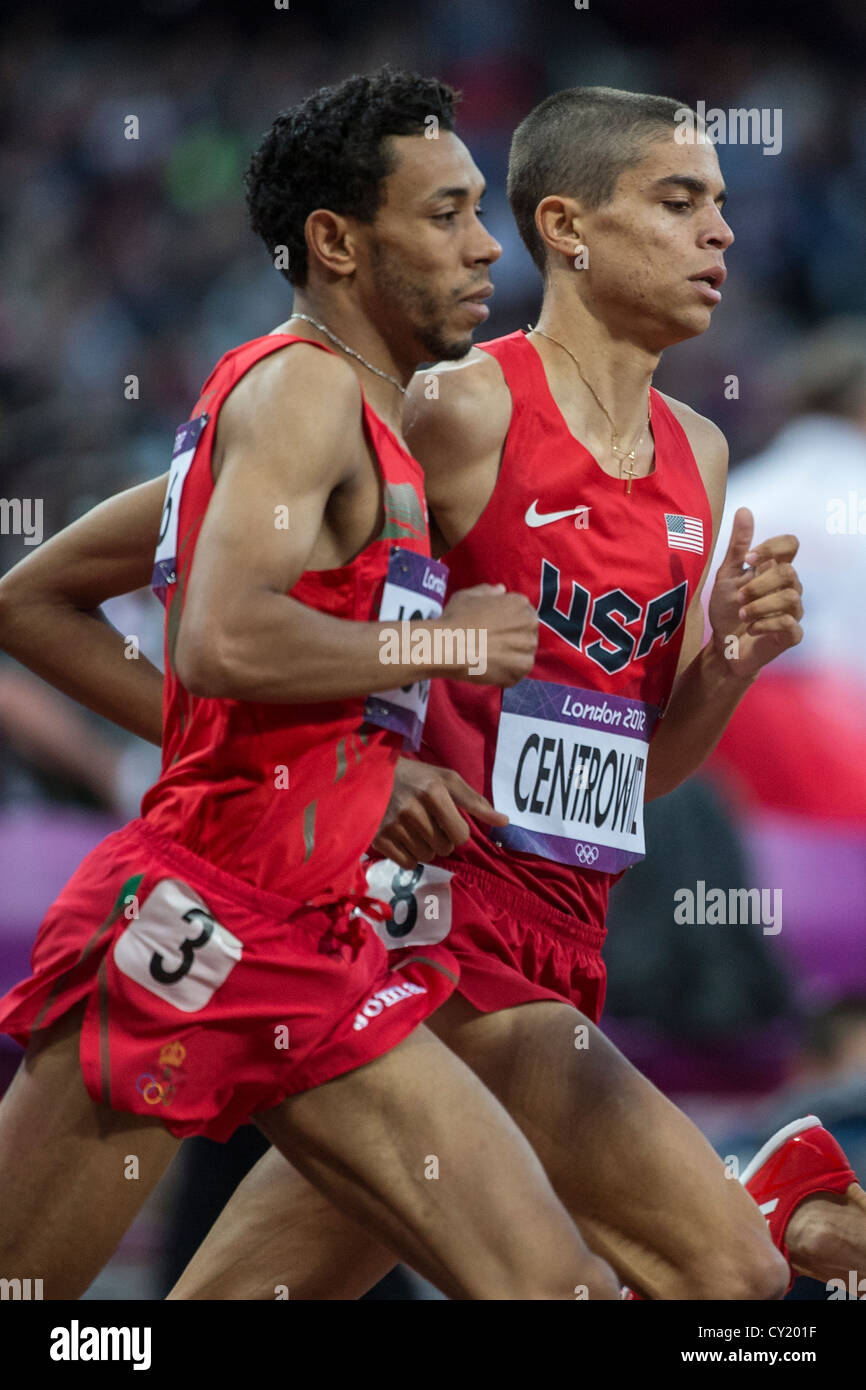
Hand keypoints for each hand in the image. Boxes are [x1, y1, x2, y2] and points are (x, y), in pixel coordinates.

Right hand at [371, 757, 507, 867]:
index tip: (448, 822)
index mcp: (433, 792)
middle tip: (428, 823)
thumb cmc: (415, 776)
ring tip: (415, 830)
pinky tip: (403, 839)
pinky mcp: (378, 838)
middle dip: (441, 839)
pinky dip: (409, 856)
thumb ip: (475, 801)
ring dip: (425, 848)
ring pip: (426, 857)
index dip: (458, 832)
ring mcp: (393, 826)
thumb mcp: (446, 779)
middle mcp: (413, 810)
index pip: (460, 835)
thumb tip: (504, 822)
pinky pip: (407, 863)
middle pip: (444, 848)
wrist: (369, 774)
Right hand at [441, 583, 537, 685]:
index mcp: (520, 603)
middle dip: (513, 637)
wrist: (448, 647)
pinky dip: (507, 672)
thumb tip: (501, 589)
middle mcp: (530, 623)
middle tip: (491, 643)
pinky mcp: (522, 668)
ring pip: (524, 652)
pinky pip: (518, 671)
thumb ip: (488, 591)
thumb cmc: (456, 619)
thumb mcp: (467, 596)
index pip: (522, 612)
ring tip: (490, 656)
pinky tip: (490, 667)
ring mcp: (528, 647)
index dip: (507, 620)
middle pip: (527, 632)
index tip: (493, 627)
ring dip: (511, 655)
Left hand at [708, 507, 803, 679]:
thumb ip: (738, 546)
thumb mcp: (727, 575)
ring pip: (791, 598)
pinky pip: (789, 624)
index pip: (791, 544)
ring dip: (760, 605)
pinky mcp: (792, 634)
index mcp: (773, 569)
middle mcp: (788, 587)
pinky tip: (750, 628)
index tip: (749, 559)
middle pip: (789, 572)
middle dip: (759, 584)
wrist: (723, 646)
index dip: (772, 547)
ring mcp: (793, 611)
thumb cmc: (726, 609)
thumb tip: (745, 509)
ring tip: (742, 613)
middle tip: (738, 597)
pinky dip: (765, 624)